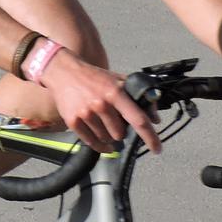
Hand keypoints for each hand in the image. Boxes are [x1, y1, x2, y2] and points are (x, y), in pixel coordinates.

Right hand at [43, 52, 159, 155]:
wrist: (64, 72)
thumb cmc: (94, 77)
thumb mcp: (118, 80)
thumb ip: (138, 96)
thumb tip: (155, 118)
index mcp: (115, 92)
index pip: (138, 119)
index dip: (150, 136)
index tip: (157, 149)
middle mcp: (101, 104)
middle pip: (120, 134)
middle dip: (121, 132)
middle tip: (116, 122)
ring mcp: (86, 113)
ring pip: (106, 139)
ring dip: (108, 136)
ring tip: (104, 124)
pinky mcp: (73, 121)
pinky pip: (91, 142)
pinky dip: (98, 145)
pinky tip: (100, 139)